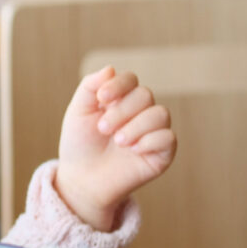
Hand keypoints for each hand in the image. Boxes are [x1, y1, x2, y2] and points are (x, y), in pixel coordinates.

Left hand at [55, 66, 176, 230]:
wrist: (82, 179)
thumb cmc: (80, 145)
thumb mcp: (78, 112)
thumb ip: (90, 87)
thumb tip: (110, 68)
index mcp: (120, 99)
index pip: (130, 80)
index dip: (118, 85)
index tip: (101, 99)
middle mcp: (140, 112)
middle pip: (145, 95)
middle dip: (122, 110)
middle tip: (103, 129)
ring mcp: (153, 132)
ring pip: (160, 114)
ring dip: (136, 126)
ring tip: (118, 141)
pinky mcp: (162, 153)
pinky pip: (168, 138)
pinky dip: (150, 141)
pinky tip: (133, 150)